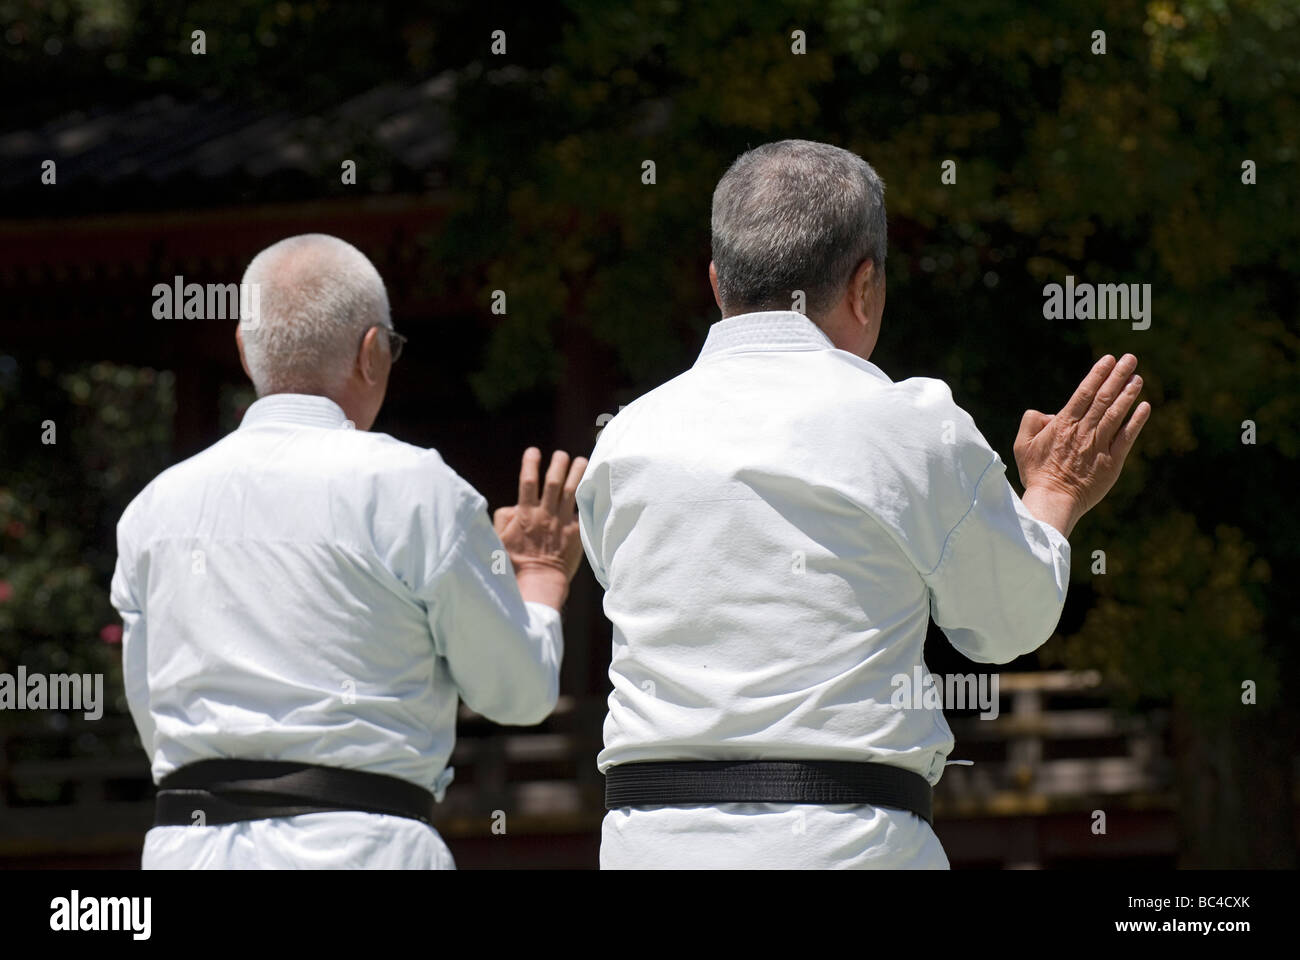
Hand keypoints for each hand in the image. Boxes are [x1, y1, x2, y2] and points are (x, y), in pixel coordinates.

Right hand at [493, 447, 587, 607]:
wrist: (539, 582)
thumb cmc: (515, 565)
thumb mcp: (499, 540)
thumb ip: (504, 519)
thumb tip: (513, 508)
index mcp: (526, 514)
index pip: (528, 482)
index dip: (530, 464)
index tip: (533, 451)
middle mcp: (546, 514)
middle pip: (554, 482)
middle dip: (558, 464)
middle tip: (561, 454)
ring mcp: (563, 523)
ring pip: (571, 491)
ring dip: (576, 473)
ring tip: (581, 460)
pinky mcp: (577, 533)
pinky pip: (584, 510)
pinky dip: (588, 497)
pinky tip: (594, 487)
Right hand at [1014, 354, 1150, 535]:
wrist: (1053, 500)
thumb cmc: (1036, 474)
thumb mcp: (1022, 445)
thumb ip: (1031, 422)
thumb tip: (1048, 413)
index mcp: (1063, 425)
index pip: (1084, 393)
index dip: (1097, 374)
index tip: (1108, 359)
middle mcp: (1083, 431)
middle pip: (1104, 398)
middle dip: (1118, 376)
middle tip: (1130, 359)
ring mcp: (1099, 446)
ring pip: (1116, 414)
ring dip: (1128, 394)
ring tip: (1138, 378)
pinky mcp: (1112, 462)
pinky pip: (1126, 437)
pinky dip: (1136, 421)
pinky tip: (1144, 407)